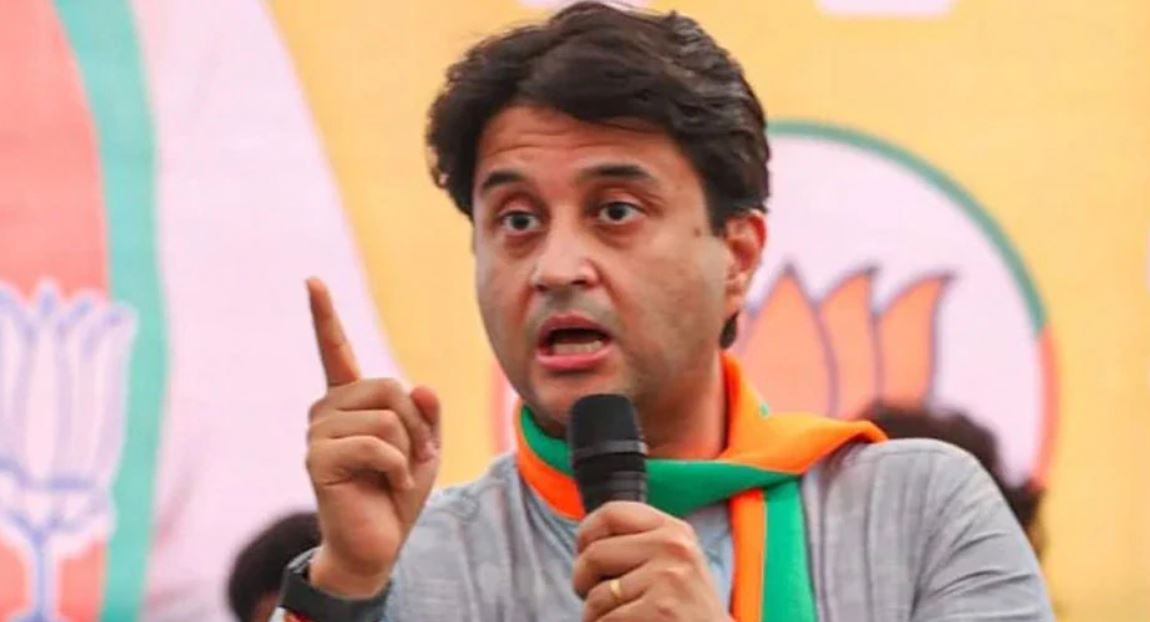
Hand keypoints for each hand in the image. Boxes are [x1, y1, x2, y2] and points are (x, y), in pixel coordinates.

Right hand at [303, 277, 441, 596]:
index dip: (324, 315)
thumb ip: (426, 415)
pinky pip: (377, 444)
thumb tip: (422, 388)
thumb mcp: (424, 448)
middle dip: (414, 425)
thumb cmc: (395, 494)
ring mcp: (318, 433)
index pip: (335, 350)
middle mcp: (326, 410)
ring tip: (395, 473)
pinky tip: (388, 484)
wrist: (376, 545)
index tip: (312, 280)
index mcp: (349, 402)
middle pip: (388, 387)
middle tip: (410, 458)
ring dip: (407, 449)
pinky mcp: (318, 459)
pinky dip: (397, 467)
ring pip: (386, 416)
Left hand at [572, 501, 729, 620]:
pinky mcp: (661, 610)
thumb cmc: (686, 608)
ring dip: (595, 615)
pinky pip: (605, 620)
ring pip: (596, 596)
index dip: (585, 533)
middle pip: (594, 554)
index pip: (611, 513)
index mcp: (674, 530)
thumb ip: (640, 544)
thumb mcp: (675, 562)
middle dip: (582, 581)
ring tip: (618, 619)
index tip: (583, 553)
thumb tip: (586, 540)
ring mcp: (668, 578)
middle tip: (593, 599)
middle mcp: (673, 547)